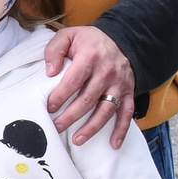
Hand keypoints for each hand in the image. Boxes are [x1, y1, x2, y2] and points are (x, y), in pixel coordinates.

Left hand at [45, 25, 134, 147]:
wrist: (120, 39)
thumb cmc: (89, 40)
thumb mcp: (69, 35)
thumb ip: (55, 50)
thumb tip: (50, 71)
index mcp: (90, 57)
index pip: (74, 81)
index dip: (61, 96)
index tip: (49, 107)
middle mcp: (107, 73)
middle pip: (87, 99)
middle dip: (70, 116)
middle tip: (56, 127)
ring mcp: (119, 84)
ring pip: (106, 110)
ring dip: (92, 127)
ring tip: (77, 140)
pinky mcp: (128, 92)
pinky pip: (127, 113)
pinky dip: (121, 129)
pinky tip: (113, 143)